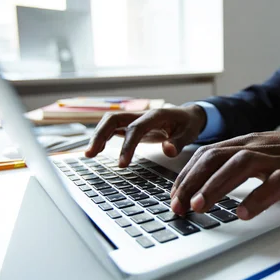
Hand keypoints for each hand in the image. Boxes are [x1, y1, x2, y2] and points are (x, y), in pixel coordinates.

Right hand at [85, 105, 207, 166]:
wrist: (188, 115)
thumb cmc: (188, 124)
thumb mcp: (190, 133)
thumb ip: (179, 142)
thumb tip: (168, 150)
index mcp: (156, 115)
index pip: (136, 128)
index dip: (127, 146)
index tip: (122, 164)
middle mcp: (141, 114)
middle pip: (114, 119)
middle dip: (100, 135)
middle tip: (91, 154)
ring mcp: (134, 119)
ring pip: (110, 122)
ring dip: (98, 136)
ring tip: (89, 154)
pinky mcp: (131, 125)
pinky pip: (113, 128)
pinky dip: (103, 137)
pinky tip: (96, 150)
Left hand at [170, 132, 279, 219]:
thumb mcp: (261, 154)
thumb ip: (235, 164)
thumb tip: (204, 183)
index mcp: (246, 142)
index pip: (207, 154)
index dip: (186, 175)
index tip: (174, 197)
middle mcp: (257, 147)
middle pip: (216, 157)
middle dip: (192, 182)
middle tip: (179, 206)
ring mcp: (276, 159)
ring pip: (240, 165)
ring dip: (216, 186)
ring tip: (201, 206)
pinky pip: (274, 184)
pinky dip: (257, 198)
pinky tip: (244, 213)